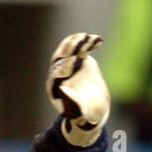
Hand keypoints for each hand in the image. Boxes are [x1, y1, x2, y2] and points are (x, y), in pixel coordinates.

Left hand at [46, 32, 109, 146]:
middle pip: (59, 59)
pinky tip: (97, 40)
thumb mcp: (83, 112)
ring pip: (67, 50)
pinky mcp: (75, 59)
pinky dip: (86, 42)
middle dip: (70, 50)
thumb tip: (63, 90)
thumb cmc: (89, 113)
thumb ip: (74, 104)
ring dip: (77, 42)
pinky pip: (78, 48)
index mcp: (54, 88)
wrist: (96, 107)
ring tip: (88, 37)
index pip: (56, 73)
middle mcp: (56, 75)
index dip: (66, 66)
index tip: (76, 60)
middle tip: (81, 43)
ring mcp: (65, 66)